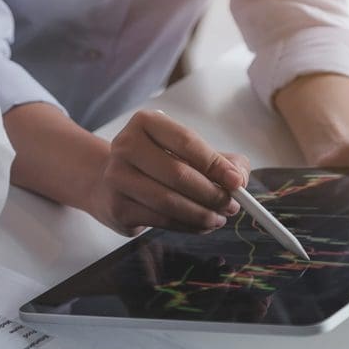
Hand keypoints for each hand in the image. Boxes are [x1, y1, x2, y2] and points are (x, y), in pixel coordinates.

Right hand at [86, 110, 250, 235]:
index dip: (215, 164)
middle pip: (178, 174)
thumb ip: (219, 160)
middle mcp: (125, 145)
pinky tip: (200, 225)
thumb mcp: (185, 152)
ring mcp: (117, 177)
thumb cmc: (156, 163)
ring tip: (218, 218)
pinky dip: (187, 226)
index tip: (237, 182)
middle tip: (231, 205)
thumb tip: (240, 179)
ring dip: (201, 214)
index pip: (186, 142)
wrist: (109, 183)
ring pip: (169, 201)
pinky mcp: (117, 206)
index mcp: (145, 122)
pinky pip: (161, 220)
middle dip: (212, 194)